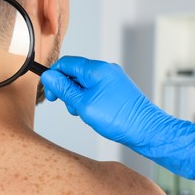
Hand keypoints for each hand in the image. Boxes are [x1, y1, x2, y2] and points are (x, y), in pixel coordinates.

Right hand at [41, 56, 194, 179]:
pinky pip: (93, 89)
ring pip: (83, 83)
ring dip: (76, 97)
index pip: (66, 63)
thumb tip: (48, 76)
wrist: (146, 131)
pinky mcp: (115, 89)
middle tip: (69, 106)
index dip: (53, 77)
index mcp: (96, 69)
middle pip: (74, 73)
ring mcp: (112, 79)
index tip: (50, 94)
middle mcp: (105, 70)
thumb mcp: (83, 104)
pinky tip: (91, 113)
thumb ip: (63, 89)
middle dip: (66, 89)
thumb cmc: (118, 119)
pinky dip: (87, 100)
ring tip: (83, 112)